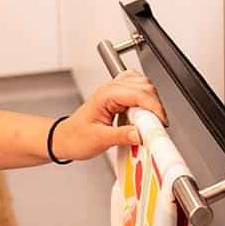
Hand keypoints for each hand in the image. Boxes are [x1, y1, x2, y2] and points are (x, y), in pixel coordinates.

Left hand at [53, 71, 167, 160]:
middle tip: (156, 126)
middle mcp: (112, 89)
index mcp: (107, 94)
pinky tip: (145, 114)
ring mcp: (116, 91)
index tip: (160, 124)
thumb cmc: (75, 137)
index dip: (154, 108)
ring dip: (152, 102)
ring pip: (144, 86)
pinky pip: (139, 90)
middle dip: (155, 106)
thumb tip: (142, 133)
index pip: (139, 94)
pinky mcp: (119, 97)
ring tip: (150, 122)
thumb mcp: (99, 140)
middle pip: (145, 86)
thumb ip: (122, 135)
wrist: (64, 138)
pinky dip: (147, 100)